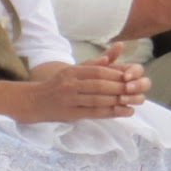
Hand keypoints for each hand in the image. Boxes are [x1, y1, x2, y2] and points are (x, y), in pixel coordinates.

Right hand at [24, 43, 149, 119]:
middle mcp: (70, 84)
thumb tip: (110, 57)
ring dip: (118, 101)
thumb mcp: (72, 71)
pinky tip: (123, 111)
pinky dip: (111, 112)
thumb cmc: (57, 85)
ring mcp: (69, 100)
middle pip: (100, 85)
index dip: (116, 74)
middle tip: (136, 90)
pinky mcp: (70, 114)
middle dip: (120, 88)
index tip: (130, 77)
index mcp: (72, 71)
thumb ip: (92, 64)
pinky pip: (94, 113)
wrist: (34, 101)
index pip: (98, 71)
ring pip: (98, 100)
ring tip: (133, 101)